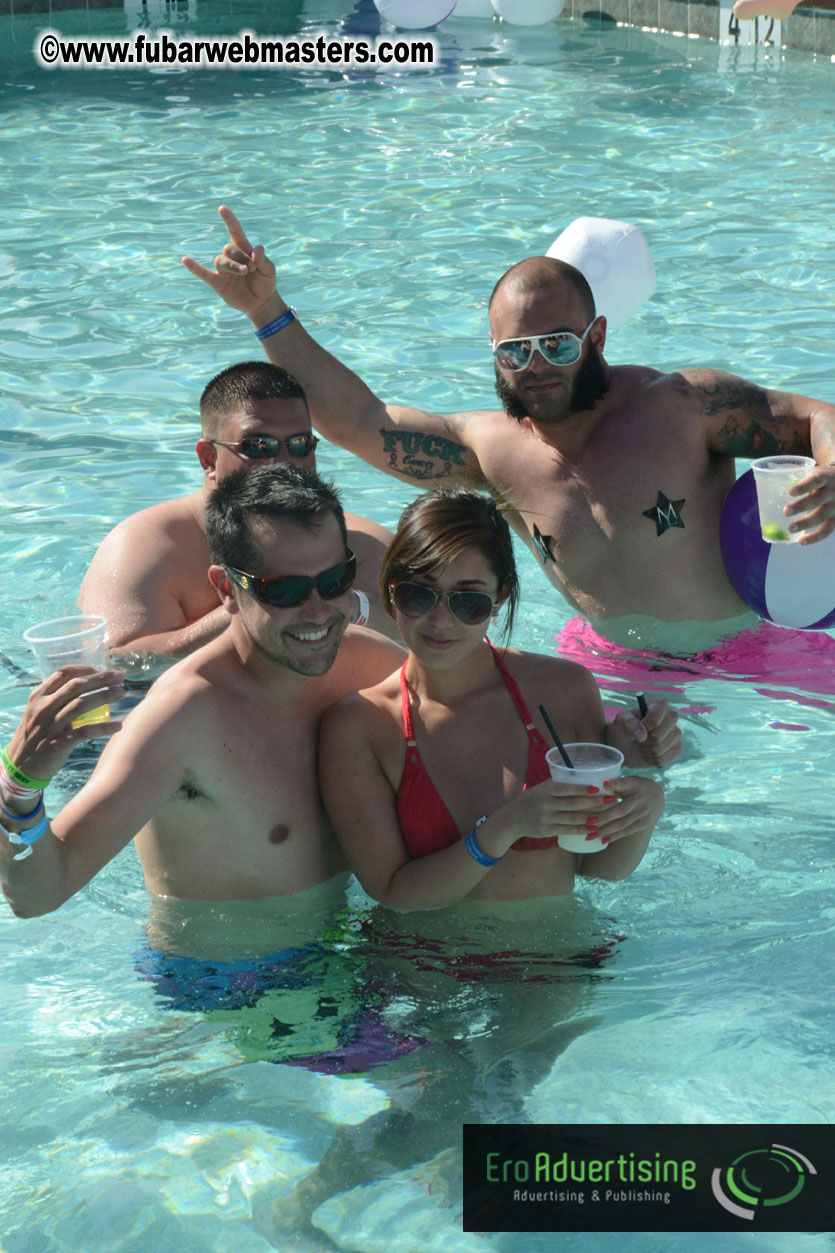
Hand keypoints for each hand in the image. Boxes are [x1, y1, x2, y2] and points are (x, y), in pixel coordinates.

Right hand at [2, 667, 124, 802]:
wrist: (20, 764)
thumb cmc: (35, 734)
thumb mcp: (37, 711)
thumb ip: (54, 698)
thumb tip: (84, 685)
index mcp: (38, 696)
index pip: (63, 674)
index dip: (85, 669)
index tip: (101, 670)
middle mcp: (43, 708)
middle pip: (76, 686)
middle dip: (101, 679)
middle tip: (120, 677)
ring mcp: (51, 725)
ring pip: (81, 705)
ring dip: (105, 696)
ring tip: (122, 693)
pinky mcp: (59, 743)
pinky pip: (85, 732)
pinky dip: (103, 727)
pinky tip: (118, 725)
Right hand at [181, 205, 279, 321]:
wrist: (261, 303)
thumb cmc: (265, 282)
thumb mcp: (269, 270)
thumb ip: (263, 259)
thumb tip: (258, 248)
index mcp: (244, 250)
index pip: (235, 232)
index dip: (229, 220)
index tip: (222, 208)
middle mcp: (231, 258)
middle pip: (228, 249)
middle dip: (240, 257)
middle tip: (252, 268)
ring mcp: (223, 270)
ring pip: (220, 261)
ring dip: (232, 265)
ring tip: (244, 272)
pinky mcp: (218, 283)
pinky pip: (203, 273)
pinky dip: (194, 268)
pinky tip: (185, 260)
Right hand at [501, 778, 613, 845]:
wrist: (512, 819)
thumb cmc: (531, 799)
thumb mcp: (540, 788)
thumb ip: (558, 783)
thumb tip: (582, 773)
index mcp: (544, 790)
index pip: (566, 788)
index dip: (583, 788)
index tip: (599, 788)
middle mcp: (545, 804)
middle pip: (573, 804)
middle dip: (594, 802)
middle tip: (611, 800)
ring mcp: (545, 818)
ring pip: (572, 818)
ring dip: (591, 818)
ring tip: (606, 816)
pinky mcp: (545, 831)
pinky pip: (567, 830)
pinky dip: (580, 829)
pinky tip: (592, 829)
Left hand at [589, 776, 663, 845]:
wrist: (656, 795)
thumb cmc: (634, 787)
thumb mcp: (627, 781)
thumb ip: (615, 784)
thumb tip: (597, 785)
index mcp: (634, 786)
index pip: (624, 784)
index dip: (614, 784)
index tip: (604, 784)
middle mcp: (640, 800)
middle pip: (621, 810)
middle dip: (604, 817)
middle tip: (588, 822)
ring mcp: (644, 813)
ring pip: (623, 824)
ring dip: (606, 830)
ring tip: (591, 835)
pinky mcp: (645, 823)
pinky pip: (628, 831)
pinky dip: (615, 836)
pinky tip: (603, 840)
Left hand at [607, 700, 680, 766]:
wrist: (627, 744)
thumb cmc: (625, 727)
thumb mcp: (621, 721)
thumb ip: (628, 723)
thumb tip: (642, 736)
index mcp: (659, 705)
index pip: (654, 718)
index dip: (643, 727)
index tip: (637, 728)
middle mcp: (671, 717)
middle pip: (658, 736)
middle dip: (643, 741)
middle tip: (638, 739)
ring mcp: (676, 733)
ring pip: (659, 749)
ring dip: (645, 751)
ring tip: (642, 745)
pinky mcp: (677, 748)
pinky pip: (662, 760)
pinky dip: (650, 759)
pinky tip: (648, 753)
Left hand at [786, 464, 834, 543]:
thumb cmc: (820, 478)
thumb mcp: (813, 472)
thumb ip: (796, 476)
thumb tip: (770, 477)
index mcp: (824, 477)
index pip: (816, 480)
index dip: (804, 486)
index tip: (791, 492)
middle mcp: (832, 492)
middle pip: (818, 499)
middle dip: (801, 506)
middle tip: (785, 511)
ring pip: (822, 516)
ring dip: (805, 523)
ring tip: (790, 529)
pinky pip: (827, 530)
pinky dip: (815, 537)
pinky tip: (801, 541)